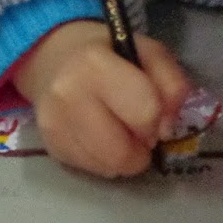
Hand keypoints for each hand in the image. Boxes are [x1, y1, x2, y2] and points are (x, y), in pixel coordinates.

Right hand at [16, 22, 193, 177]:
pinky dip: (105, 160)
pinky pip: (92, 169)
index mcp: (94, 64)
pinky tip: (101, 139)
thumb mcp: (149, 53)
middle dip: (140, 148)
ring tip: (119, 133)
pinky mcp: (51, 146)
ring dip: (123, 158)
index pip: (144, 113)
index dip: (157, 119)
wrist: (55, 59)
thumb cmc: (110, 54)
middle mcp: (67, 95)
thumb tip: (166, 129)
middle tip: (138, 131)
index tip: (152, 113)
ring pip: (107, 167)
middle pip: (122, 153)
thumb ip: (172, 84)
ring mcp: (54, 125)